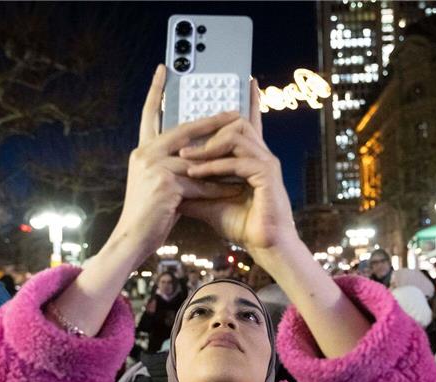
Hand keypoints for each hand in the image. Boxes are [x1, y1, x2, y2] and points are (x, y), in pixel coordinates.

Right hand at [111, 64, 243, 261]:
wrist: (132, 239)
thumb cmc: (149, 216)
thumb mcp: (160, 185)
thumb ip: (175, 168)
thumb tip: (200, 160)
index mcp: (143, 150)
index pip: (150, 115)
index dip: (155, 91)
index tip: (162, 69)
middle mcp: (145, 154)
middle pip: (184, 130)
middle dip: (212, 122)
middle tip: (234, 113)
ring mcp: (153, 168)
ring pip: (197, 159)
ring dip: (223, 159)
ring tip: (245, 154)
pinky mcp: (165, 185)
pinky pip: (200, 183)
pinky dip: (218, 188)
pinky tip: (236, 190)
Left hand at [178, 79, 296, 255]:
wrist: (264, 246)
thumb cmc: (241, 225)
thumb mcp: (207, 202)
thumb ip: (191, 188)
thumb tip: (167, 183)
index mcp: (249, 157)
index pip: (245, 123)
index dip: (247, 100)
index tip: (245, 80)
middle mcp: (260, 153)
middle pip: (236, 121)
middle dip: (207, 127)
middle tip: (182, 145)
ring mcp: (266, 161)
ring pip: (236, 134)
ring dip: (207, 147)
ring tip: (186, 161)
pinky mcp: (268, 174)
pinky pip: (237, 160)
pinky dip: (214, 166)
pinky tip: (197, 174)